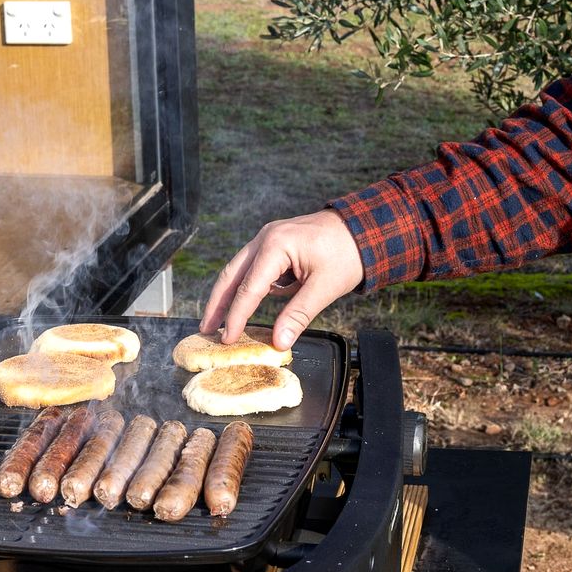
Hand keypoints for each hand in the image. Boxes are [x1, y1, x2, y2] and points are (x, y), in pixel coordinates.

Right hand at [199, 209, 363, 349]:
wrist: (366, 228)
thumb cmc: (348, 254)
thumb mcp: (324, 288)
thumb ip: (298, 315)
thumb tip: (278, 342)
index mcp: (276, 246)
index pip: (249, 288)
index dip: (236, 317)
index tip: (227, 339)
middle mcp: (265, 238)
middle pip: (231, 274)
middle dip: (217, 304)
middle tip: (206, 329)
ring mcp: (268, 238)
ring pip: (239, 270)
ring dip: (229, 295)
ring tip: (219, 321)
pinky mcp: (275, 243)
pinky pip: (254, 267)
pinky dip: (247, 287)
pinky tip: (245, 306)